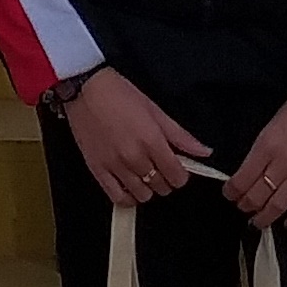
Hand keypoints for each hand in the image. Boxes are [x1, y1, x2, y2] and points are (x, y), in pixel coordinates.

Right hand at [64, 68, 210, 207]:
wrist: (84, 89)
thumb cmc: (117, 94)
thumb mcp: (155, 110)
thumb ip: (180, 136)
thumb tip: (203, 151)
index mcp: (152, 141)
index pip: (177, 176)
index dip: (181, 174)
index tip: (178, 168)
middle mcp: (134, 157)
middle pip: (162, 187)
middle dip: (165, 179)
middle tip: (159, 166)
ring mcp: (114, 166)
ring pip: (142, 195)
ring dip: (148, 188)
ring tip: (144, 174)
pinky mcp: (97, 170)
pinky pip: (117, 197)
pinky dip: (127, 197)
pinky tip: (129, 185)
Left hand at [224, 83, 286, 230]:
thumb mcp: (269, 126)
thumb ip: (259, 151)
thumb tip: (247, 172)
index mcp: (265, 147)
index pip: (241, 180)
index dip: (232, 192)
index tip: (229, 195)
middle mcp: (283, 163)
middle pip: (257, 196)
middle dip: (245, 206)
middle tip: (243, 209)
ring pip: (279, 204)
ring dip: (265, 217)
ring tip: (258, 221)